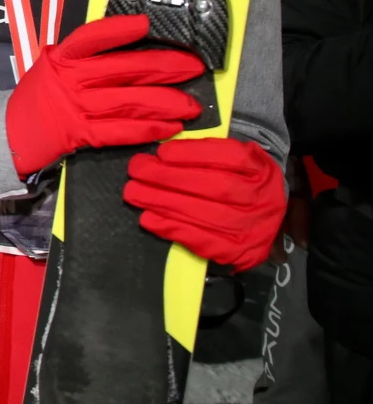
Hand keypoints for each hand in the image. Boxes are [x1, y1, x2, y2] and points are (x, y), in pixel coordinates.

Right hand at [4, 15, 203, 176]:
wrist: (10, 133)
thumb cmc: (38, 97)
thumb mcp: (52, 66)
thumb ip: (83, 57)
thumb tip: (127, 45)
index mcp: (62, 57)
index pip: (92, 37)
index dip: (119, 30)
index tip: (145, 24)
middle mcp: (70, 79)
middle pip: (124, 69)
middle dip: (164, 67)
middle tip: (194, 67)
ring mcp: (76, 107)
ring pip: (130, 100)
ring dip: (166, 102)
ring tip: (192, 104)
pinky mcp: (81, 134)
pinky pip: (122, 131)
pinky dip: (149, 129)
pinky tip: (171, 128)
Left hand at [124, 137, 285, 271]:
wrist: (268, 220)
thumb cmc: (241, 180)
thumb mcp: (236, 158)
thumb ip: (209, 151)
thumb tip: (166, 152)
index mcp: (260, 169)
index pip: (228, 158)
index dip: (192, 155)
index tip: (161, 153)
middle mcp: (259, 199)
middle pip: (213, 187)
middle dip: (169, 178)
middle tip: (136, 170)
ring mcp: (250, 228)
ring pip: (204, 214)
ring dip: (163, 203)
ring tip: (134, 193)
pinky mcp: (237, 252)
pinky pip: (202, 241)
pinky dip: (172, 229)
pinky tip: (148, 219)